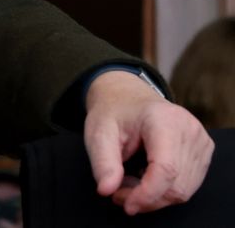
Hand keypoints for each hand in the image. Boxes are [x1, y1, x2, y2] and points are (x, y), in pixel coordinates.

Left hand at [83, 70, 213, 213]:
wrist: (128, 97)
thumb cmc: (113, 113)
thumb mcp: (98, 133)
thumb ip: (103, 162)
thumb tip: (106, 189)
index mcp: (163, 119)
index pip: (166, 168)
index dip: (147, 194)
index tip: (127, 205)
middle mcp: (189, 129)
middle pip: (176, 184)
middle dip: (146, 197)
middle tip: (117, 192)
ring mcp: (201, 140)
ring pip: (184, 189)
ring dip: (154, 196)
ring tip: (128, 182)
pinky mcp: (204, 150)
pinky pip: (188, 184)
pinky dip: (164, 189)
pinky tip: (145, 177)